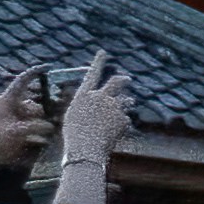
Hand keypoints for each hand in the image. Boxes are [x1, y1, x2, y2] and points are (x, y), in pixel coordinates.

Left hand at [0, 66, 53, 142]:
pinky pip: (36, 122)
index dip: (35, 72)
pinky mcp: (20, 126)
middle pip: (36, 99)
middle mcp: (14, 105)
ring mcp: (18, 115)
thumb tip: (51, 126)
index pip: (23, 81)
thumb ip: (34, 127)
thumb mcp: (15, 132)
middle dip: (48, 104)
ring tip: (55, 125)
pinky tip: (48, 134)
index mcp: (9, 99)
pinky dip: (43, 126)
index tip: (48, 67)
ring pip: (38, 112)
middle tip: (60, 108)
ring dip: (46, 118)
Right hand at [46, 57, 123, 203]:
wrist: (84, 150)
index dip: (98, 62)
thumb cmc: (75, 137)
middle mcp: (99, 97)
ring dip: (126, 105)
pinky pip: (126, 120)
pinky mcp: (122, 118)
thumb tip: (104, 99)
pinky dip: (122, 127)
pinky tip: (113, 136)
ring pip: (126, 101)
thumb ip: (90, 106)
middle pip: (117, 81)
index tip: (103, 52)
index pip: (92, 74)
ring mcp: (113, 106)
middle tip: (127, 79)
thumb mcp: (76, 118)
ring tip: (116, 118)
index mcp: (83, 96)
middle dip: (124, 79)